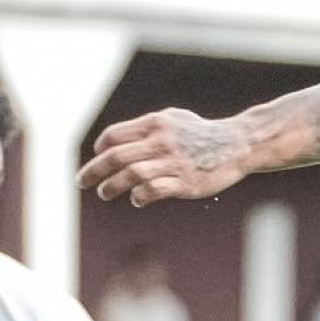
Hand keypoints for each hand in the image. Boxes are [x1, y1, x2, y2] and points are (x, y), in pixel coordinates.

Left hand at [77, 109, 249, 207]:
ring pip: (131, 175)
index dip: (100, 149)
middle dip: (93, 171)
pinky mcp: (186, 183)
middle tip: (82, 182)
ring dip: (111, 187)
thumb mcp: (173, 120)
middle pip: (116, 157)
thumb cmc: (202, 134)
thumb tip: (114, 142)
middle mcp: (161, 142)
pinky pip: (152, 191)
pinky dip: (139, 197)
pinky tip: (137, 200)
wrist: (237, 145)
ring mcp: (174, 163)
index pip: (115, 136)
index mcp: (155, 124)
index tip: (98, 159)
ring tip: (104, 193)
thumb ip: (145, 128)